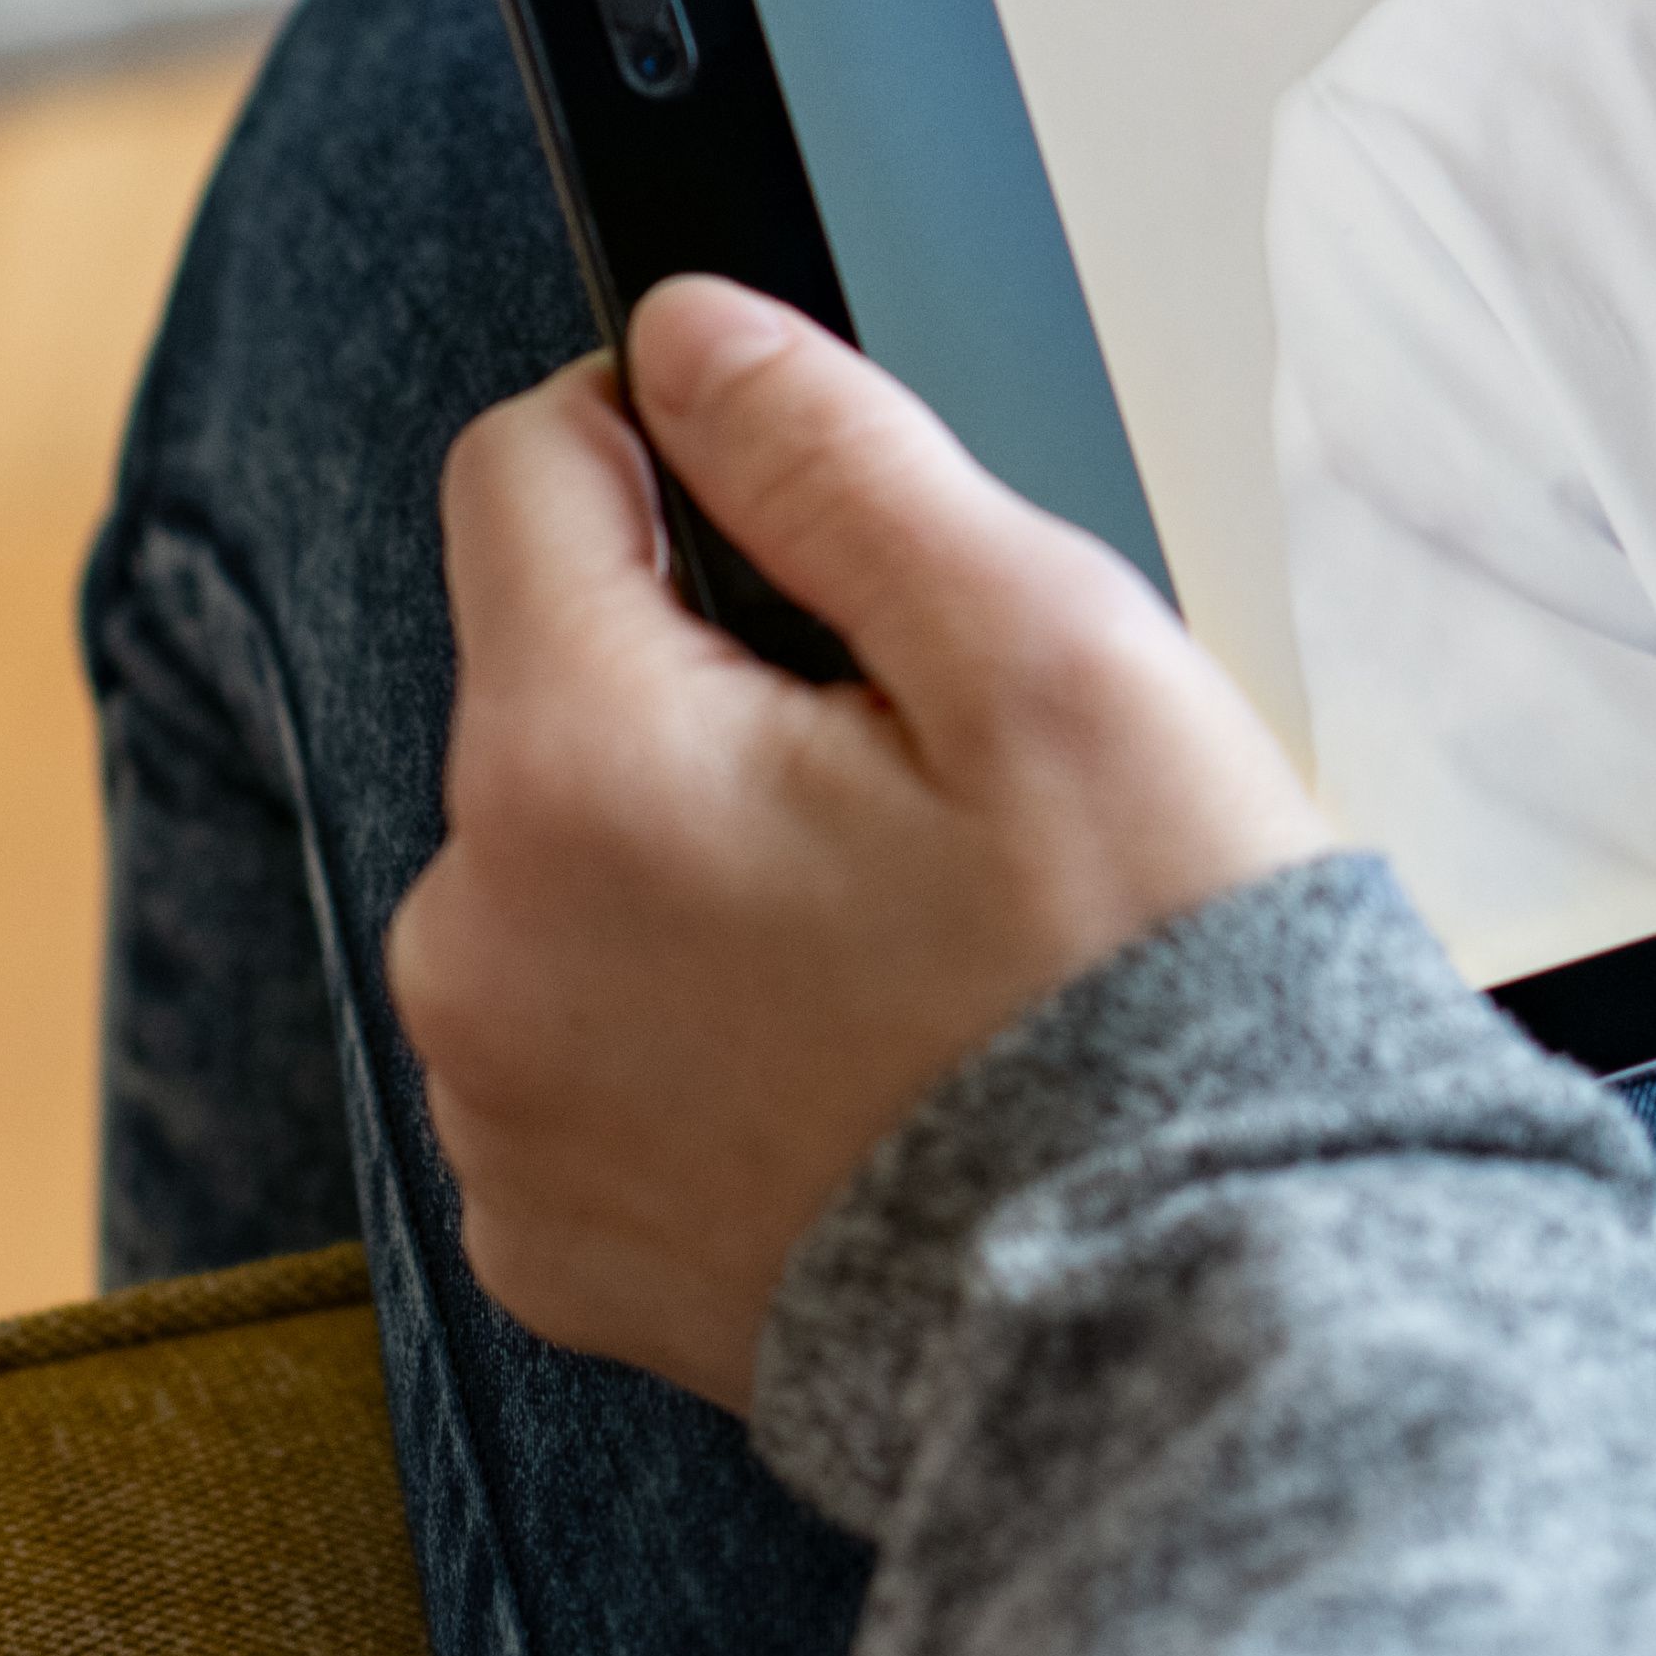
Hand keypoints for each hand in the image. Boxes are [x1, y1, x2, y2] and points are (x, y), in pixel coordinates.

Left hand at [390, 277, 1332, 1408]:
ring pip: (569, 873)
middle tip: (933, 783)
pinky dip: (696, 1034)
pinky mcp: (551, 1243)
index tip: (803, 506)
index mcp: (572, 767)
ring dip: (697, 864)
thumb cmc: (1140, 984)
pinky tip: (863, 1062)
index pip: (521, 470)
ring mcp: (500, 1113)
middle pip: (554, 688)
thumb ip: (835, 456)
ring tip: (912, 942)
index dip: (670, 439)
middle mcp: (475, 946)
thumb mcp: (1043, 645)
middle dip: (714, 689)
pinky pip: (586, 1052)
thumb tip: (685, 337)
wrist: (1180, 1319)